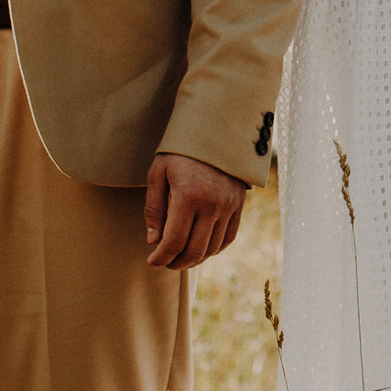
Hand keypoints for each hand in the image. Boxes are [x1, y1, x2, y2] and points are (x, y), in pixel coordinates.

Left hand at [143, 152, 248, 268]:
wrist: (216, 128)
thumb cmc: (181, 149)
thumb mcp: (158, 173)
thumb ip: (154, 209)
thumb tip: (153, 241)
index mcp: (188, 196)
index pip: (174, 241)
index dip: (161, 257)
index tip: (151, 260)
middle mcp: (212, 204)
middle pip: (194, 250)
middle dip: (176, 263)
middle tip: (164, 261)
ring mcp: (229, 205)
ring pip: (212, 248)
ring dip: (194, 259)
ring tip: (180, 256)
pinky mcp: (238, 204)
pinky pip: (228, 237)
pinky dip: (214, 249)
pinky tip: (201, 247)